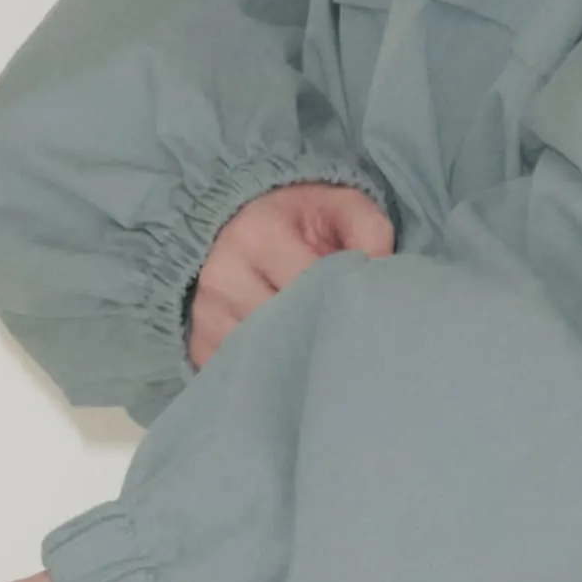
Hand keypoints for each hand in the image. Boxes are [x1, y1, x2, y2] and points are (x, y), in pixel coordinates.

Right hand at [187, 179, 393, 363]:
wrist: (240, 221)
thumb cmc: (299, 219)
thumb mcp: (341, 207)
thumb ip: (371, 232)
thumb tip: (382, 280)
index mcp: (258, 235)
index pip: (309, 286)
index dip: (340, 302)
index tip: (359, 307)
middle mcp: (222, 276)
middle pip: (284, 328)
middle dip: (318, 335)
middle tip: (344, 338)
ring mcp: (205, 314)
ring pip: (261, 357)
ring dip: (293, 359)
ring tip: (317, 350)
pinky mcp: (198, 344)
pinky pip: (237, 373)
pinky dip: (266, 374)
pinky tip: (288, 363)